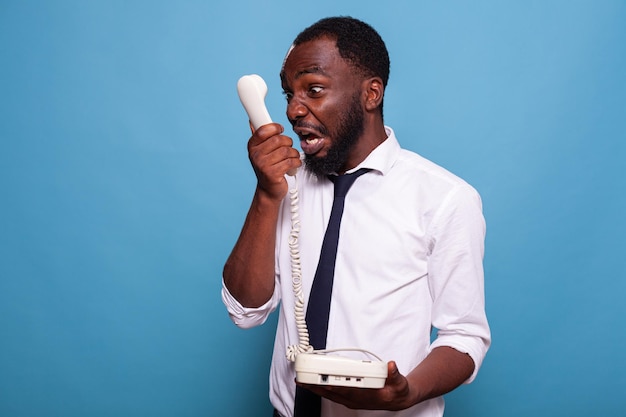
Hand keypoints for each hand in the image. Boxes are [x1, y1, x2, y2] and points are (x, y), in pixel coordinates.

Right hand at [247, 123, 300, 200]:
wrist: (268, 190)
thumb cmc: (268, 168)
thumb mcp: (261, 151)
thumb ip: (259, 137)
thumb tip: (252, 120)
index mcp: (252, 146)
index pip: (264, 130)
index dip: (275, 127)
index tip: (280, 130)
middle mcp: (255, 155)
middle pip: (278, 139)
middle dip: (288, 143)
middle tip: (288, 148)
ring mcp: (263, 165)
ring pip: (286, 151)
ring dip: (294, 154)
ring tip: (291, 158)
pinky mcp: (273, 174)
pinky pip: (291, 161)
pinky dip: (296, 162)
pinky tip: (294, 165)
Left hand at [296, 361, 415, 410]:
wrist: (397, 400)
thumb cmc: (397, 391)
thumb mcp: (400, 382)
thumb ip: (395, 374)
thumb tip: (391, 366)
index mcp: (367, 396)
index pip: (349, 391)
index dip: (335, 386)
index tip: (323, 380)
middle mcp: (356, 399)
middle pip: (334, 392)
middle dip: (317, 386)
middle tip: (303, 380)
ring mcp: (351, 400)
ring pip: (330, 394)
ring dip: (316, 388)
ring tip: (301, 382)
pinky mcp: (348, 398)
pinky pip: (331, 394)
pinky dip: (321, 389)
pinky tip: (312, 384)